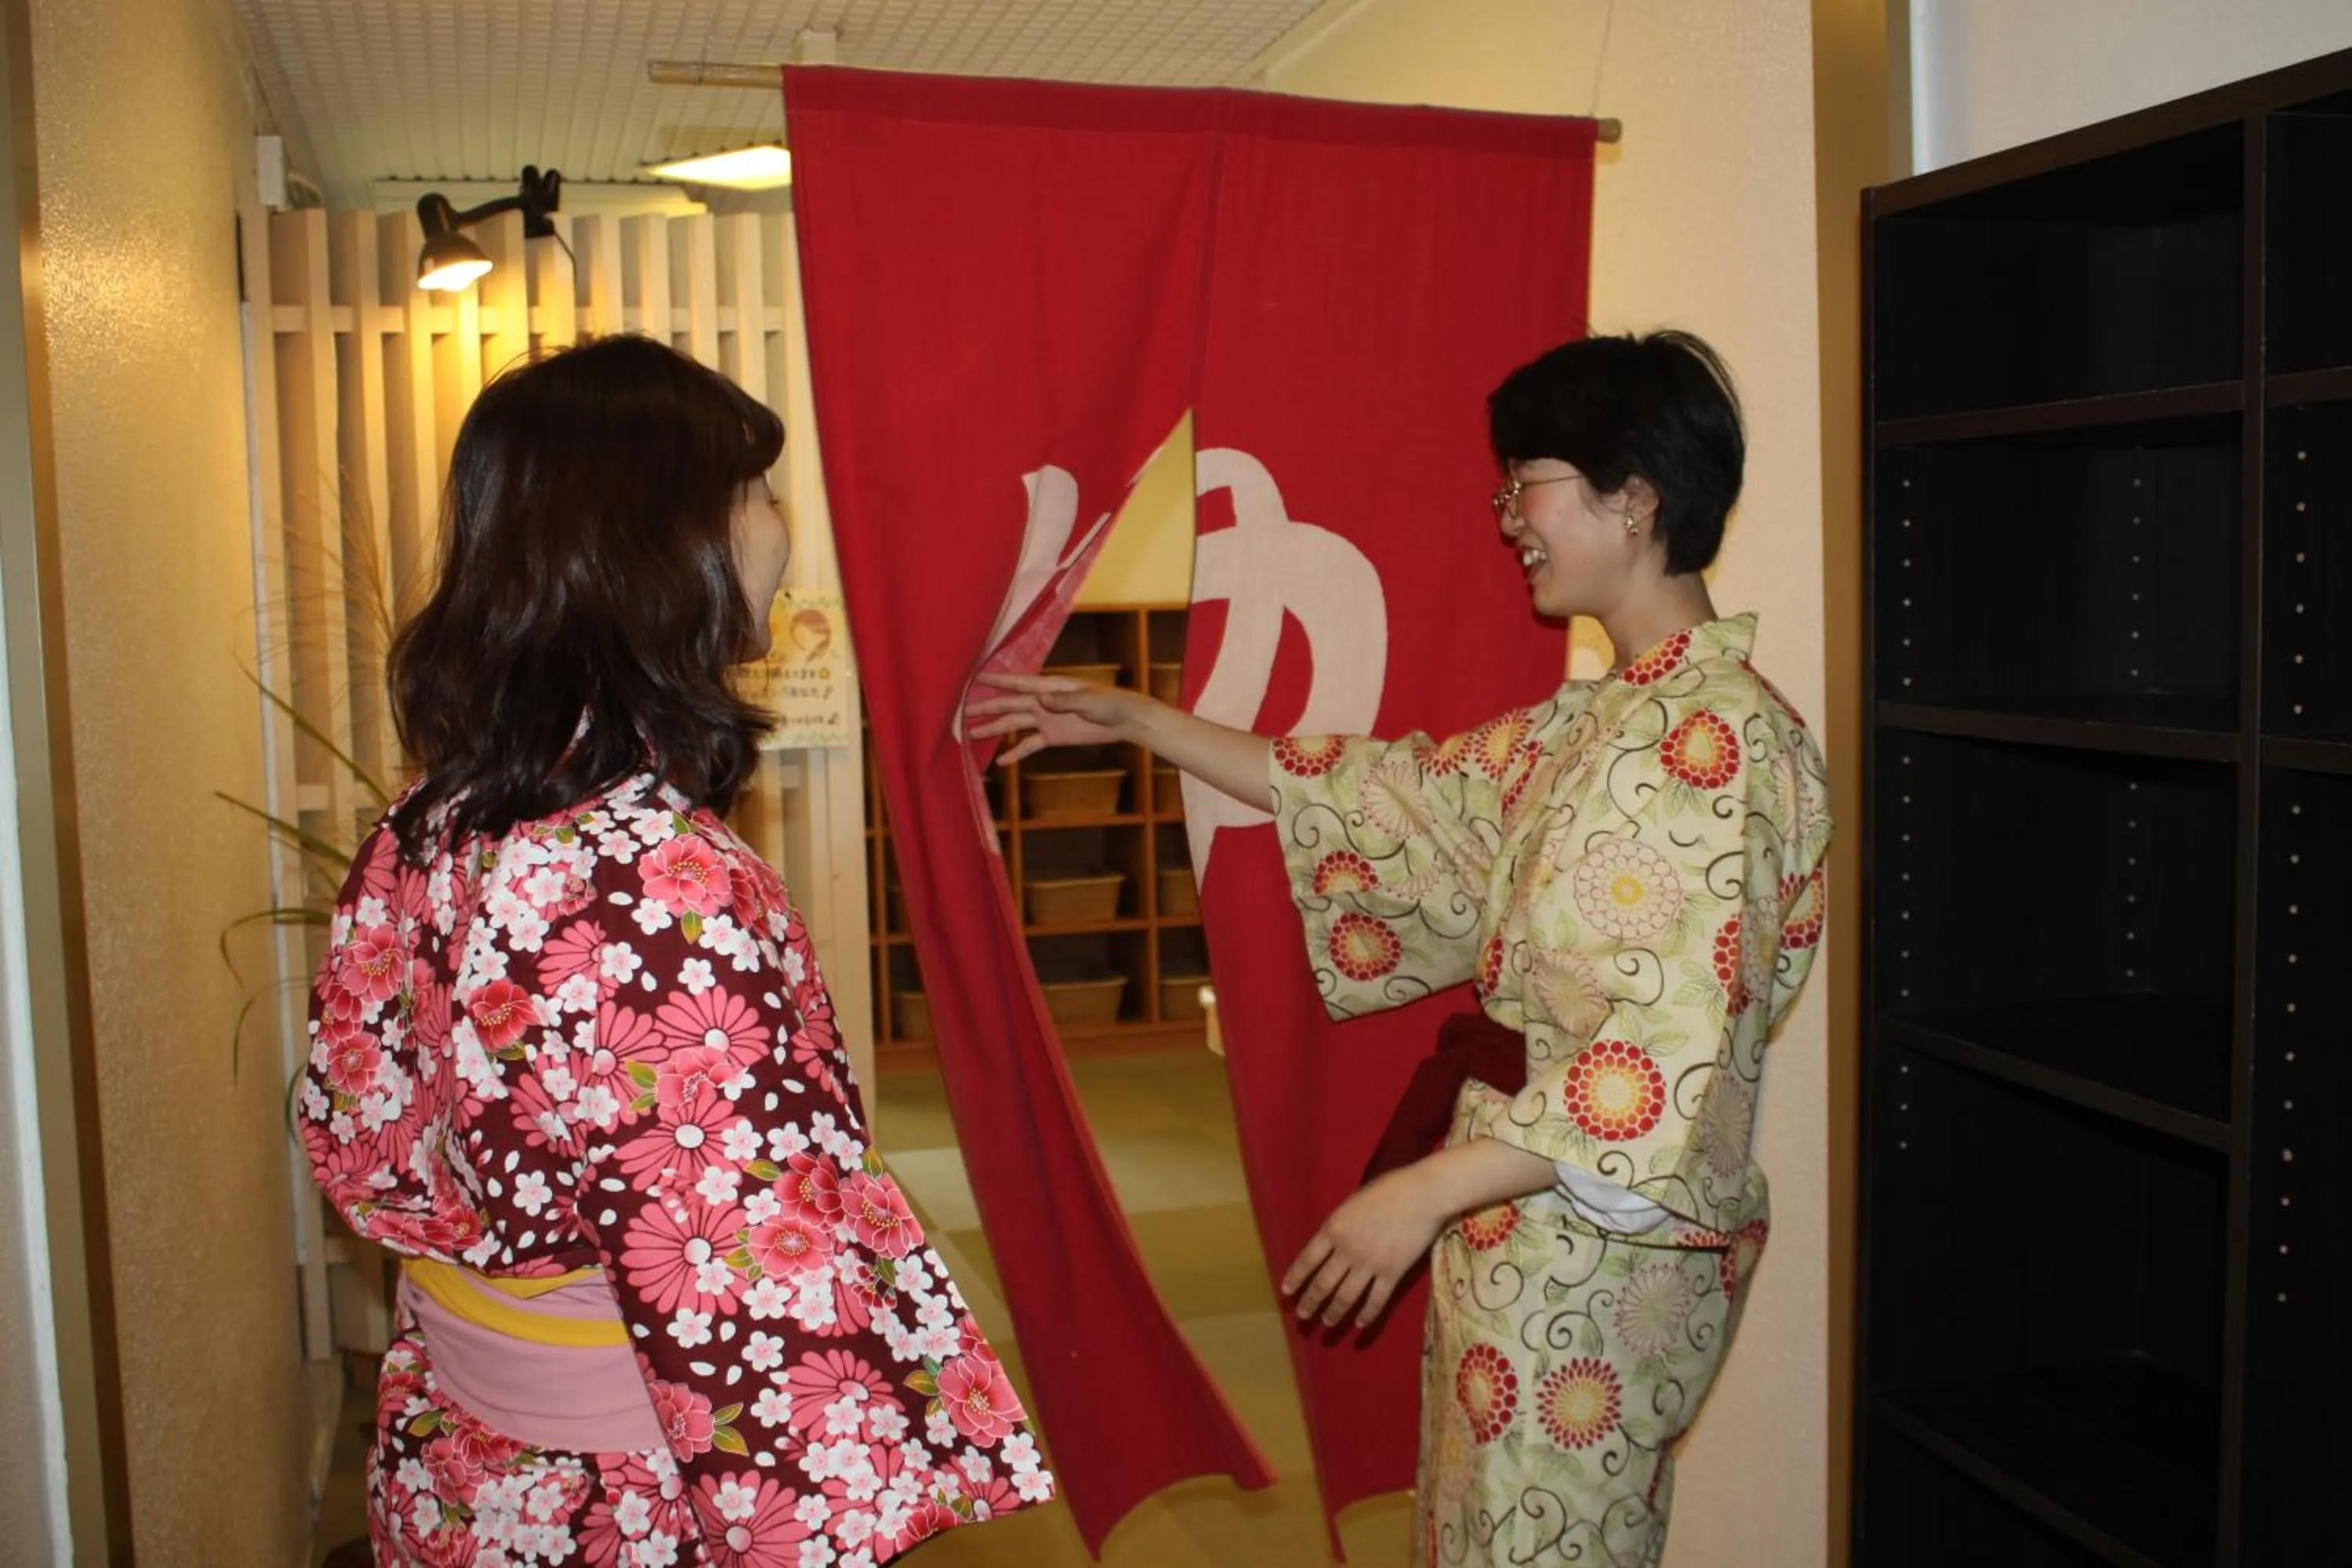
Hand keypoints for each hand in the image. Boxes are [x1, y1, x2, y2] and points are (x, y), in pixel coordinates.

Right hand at [964, 673, 1146, 763]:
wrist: (1124, 720)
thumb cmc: (1110, 703)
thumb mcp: (1088, 701)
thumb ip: (1064, 701)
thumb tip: (1040, 698)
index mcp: (1050, 687)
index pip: (1018, 683)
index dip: (997, 680)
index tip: (975, 677)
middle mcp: (1042, 701)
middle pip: (1009, 704)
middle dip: (986, 707)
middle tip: (963, 711)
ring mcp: (1046, 719)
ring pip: (1013, 723)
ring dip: (994, 729)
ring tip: (972, 735)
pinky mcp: (1052, 736)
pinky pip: (1029, 745)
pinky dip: (1015, 753)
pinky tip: (1000, 762)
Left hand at [1282, 1163, 1446, 1330]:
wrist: (1422, 1194)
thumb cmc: (1388, 1189)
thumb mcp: (1352, 1202)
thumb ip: (1340, 1225)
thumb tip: (1330, 1242)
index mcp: (1334, 1228)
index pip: (1307, 1259)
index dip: (1295, 1278)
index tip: (1286, 1292)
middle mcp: (1347, 1250)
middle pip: (1323, 1283)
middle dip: (1310, 1302)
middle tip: (1302, 1316)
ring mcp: (1370, 1264)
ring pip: (1346, 1297)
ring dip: (1334, 1313)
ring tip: (1327, 1324)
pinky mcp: (1392, 1273)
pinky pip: (1376, 1300)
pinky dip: (1367, 1315)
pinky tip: (1360, 1324)